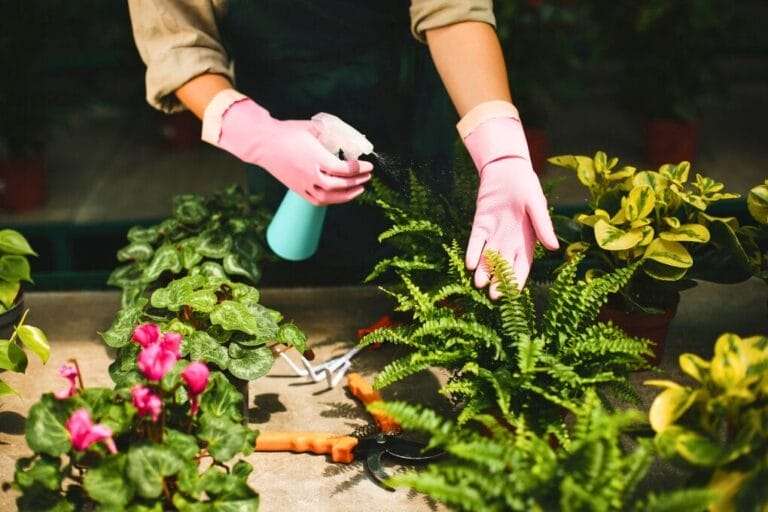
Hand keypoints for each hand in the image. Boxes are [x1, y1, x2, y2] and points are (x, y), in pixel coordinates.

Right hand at [202, 90, 371, 205]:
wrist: (263, 143)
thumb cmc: (286, 133)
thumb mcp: (312, 128)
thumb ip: (330, 134)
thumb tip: (345, 138)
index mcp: (316, 158)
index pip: (344, 169)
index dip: (359, 168)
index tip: (368, 165)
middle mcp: (311, 174)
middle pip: (340, 184)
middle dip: (357, 181)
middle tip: (367, 177)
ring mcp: (303, 184)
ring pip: (329, 197)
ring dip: (347, 195)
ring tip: (358, 190)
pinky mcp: (297, 189)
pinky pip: (317, 200)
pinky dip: (331, 200)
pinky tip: (339, 196)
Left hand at [460, 102, 557, 296]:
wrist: (507, 169)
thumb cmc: (527, 187)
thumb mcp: (537, 205)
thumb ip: (543, 226)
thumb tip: (554, 248)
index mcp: (527, 240)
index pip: (522, 266)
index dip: (518, 280)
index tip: (513, 294)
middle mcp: (509, 242)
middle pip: (503, 266)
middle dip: (498, 281)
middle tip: (493, 296)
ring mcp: (493, 235)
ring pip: (487, 258)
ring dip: (483, 271)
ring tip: (478, 284)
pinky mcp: (480, 225)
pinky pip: (475, 242)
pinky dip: (472, 252)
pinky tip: (469, 263)